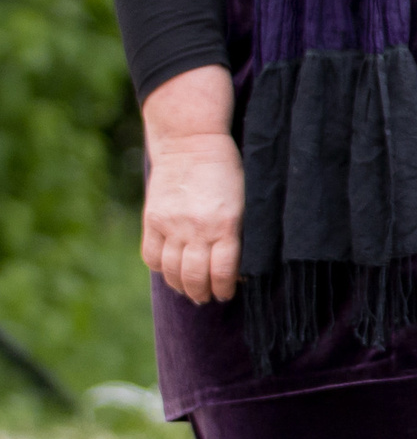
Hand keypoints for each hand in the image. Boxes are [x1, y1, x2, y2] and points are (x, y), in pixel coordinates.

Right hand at [139, 66, 243, 304]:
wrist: (191, 141)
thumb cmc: (227, 171)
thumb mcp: (244, 202)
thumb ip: (239, 234)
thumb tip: (238, 271)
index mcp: (226, 225)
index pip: (223, 272)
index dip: (225, 288)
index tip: (227, 293)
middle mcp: (196, 228)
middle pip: (194, 277)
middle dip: (202, 293)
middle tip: (207, 297)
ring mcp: (171, 224)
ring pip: (171, 271)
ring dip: (181, 286)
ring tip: (189, 289)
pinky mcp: (152, 219)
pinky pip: (151, 256)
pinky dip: (160, 268)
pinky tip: (169, 269)